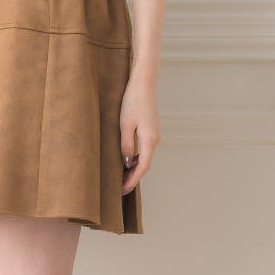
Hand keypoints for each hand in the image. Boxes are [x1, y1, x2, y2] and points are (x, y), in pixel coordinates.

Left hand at [119, 73, 160, 195]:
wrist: (144, 84)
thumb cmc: (132, 102)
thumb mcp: (124, 125)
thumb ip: (126, 146)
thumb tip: (126, 163)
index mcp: (150, 140)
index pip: (142, 168)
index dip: (132, 181)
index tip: (122, 190)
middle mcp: (155, 140)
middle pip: (144, 165)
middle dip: (132, 178)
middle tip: (119, 190)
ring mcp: (155, 135)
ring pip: (145, 158)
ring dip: (134, 169)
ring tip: (120, 179)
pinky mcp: (151, 130)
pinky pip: (144, 150)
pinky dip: (136, 159)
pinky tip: (126, 162)